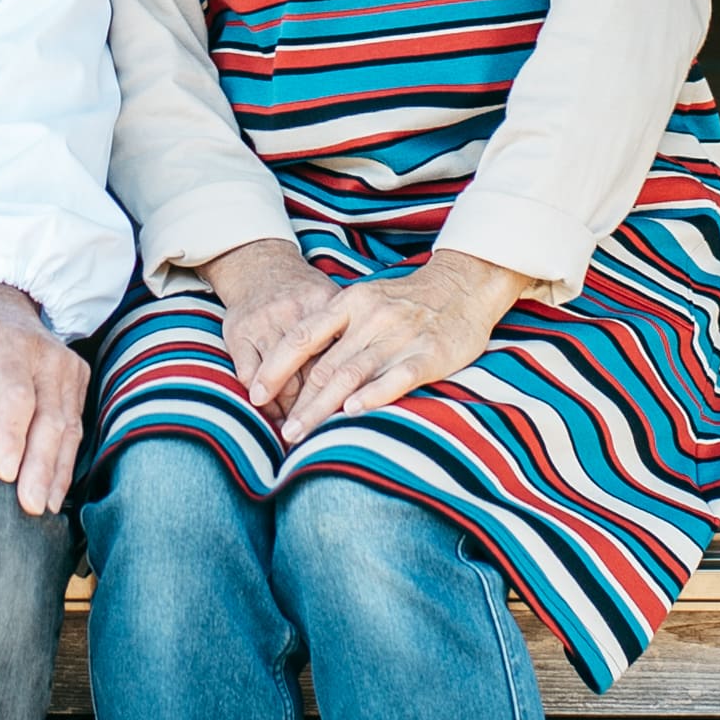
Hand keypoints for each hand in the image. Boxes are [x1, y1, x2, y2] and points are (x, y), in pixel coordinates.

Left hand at [0, 281, 87, 517]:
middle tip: (30, 505)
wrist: (3, 302)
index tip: (3, 472)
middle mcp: (48, 356)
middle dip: (40, 465)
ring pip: (68, 426)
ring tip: (45, 507)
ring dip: (58, 470)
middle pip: (49, 417)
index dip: (12, 435)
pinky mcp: (78, 381)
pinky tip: (56, 491)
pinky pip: (76, 426)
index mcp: (12, 344)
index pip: (17, 394)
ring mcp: (68, 368)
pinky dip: (67, 461)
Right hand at [198, 238, 340, 420]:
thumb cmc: (306, 295)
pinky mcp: (239, 332)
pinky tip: (269, 411)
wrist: (261, 267)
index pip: (338, 357)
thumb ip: (353, 335)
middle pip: (308, 372)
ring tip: (294, 430)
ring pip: (278, 378)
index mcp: (326, 304)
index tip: (348, 418)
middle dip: (314, 408)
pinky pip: (248, 374)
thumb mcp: (335, 303)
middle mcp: (293, 311)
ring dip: (286, 408)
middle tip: (320, 433)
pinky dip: (260, 398)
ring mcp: (264, 322)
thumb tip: (378, 379)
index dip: (343, 392)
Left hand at [254, 250, 528, 443]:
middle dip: (298, 401)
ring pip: (351, 375)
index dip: (276, 366)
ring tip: (301, 434)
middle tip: (280, 431)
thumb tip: (298, 367)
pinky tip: (352, 413)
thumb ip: (337, 329)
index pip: (302, 336)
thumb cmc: (408, 301)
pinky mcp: (428, 354)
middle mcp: (370, 318)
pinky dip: (372, 395)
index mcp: (350, 302)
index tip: (255, 393)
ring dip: (322, 407)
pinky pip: (396, 377)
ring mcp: (399, 336)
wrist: (464, 286)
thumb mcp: (367, 301)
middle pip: (324, 364)